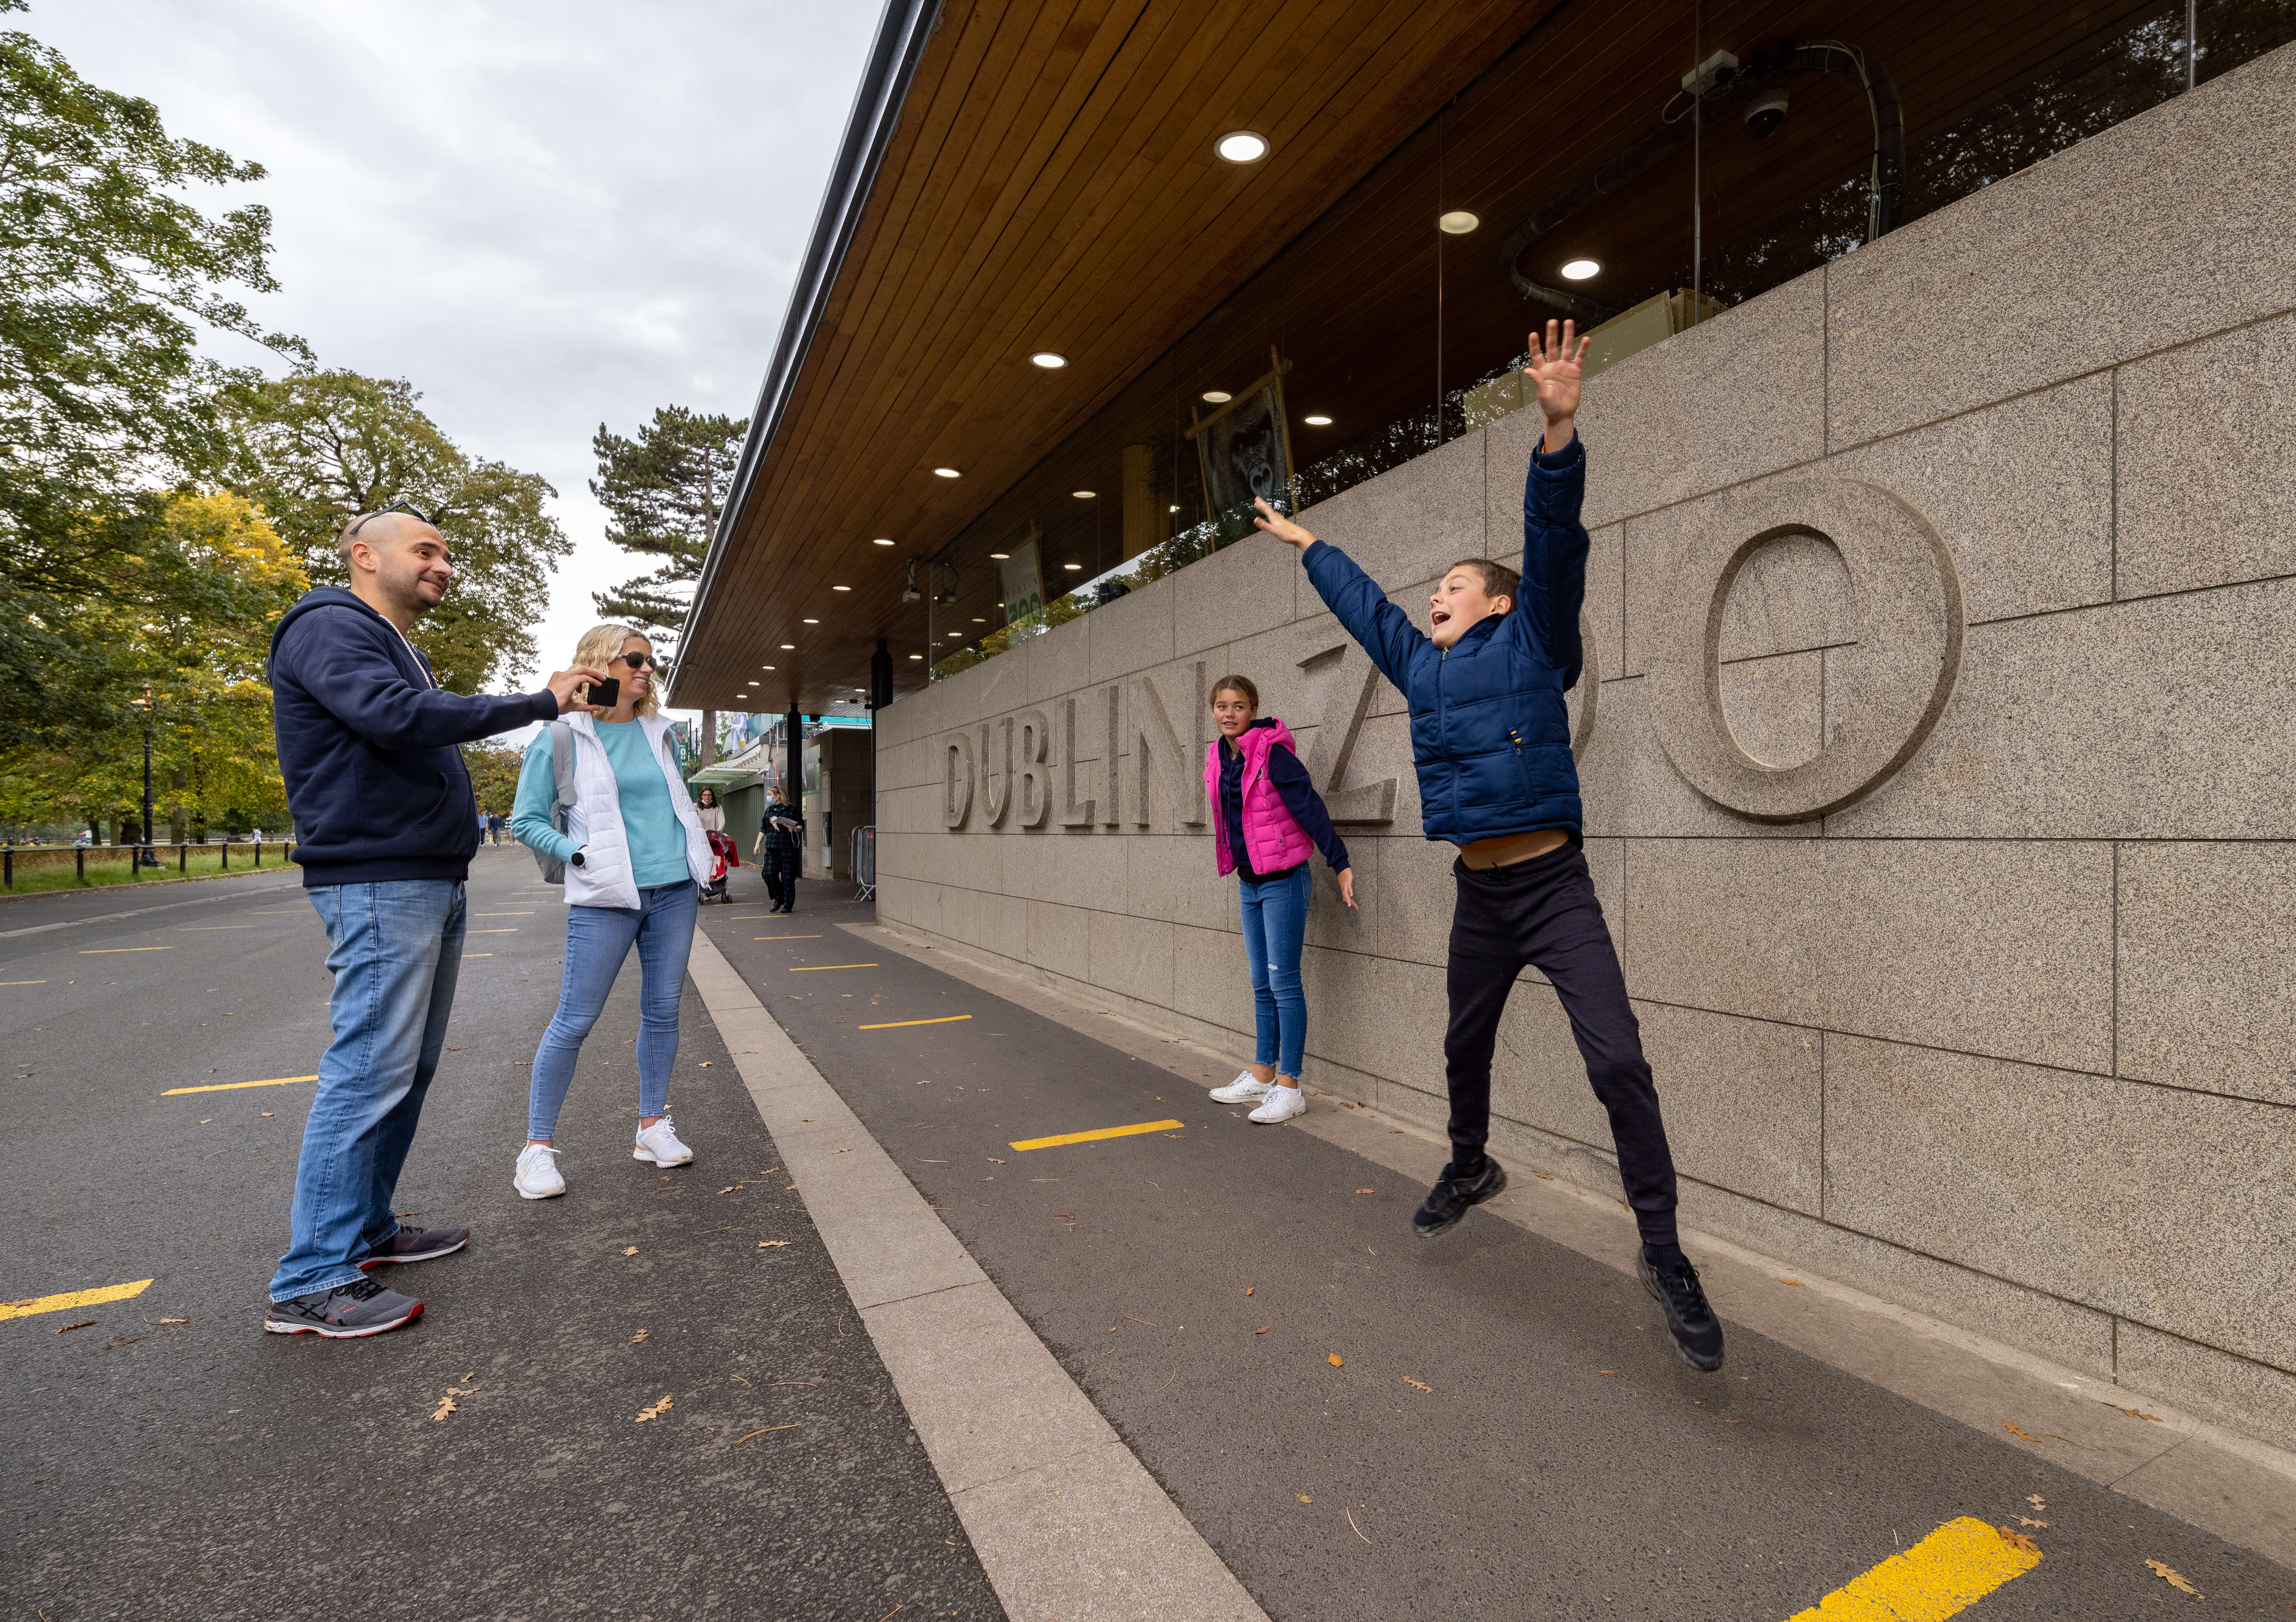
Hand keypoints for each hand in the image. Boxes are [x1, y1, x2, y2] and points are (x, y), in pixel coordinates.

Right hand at [547, 666, 612, 713]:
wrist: (547, 706)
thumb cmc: (555, 706)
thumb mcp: (572, 705)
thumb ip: (584, 705)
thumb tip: (595, 707)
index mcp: (560, 678)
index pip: (574, 674)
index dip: (585, 676)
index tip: (592, 681)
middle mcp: (562, 675)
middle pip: (581, 669)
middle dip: (592, 671)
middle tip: (601, 676)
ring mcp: (566, 676)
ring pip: (584, 670)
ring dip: (595, 673)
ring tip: (603, 678)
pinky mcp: (570, 680)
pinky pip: (585, 677)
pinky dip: (593, 680)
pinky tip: (598, 684)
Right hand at [1251, 498, 1317, 551]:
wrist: (1299, 536)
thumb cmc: (1288, 533)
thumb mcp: (1273, 530)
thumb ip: (1264, 525)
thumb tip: (1256, 519)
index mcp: (1275, 518)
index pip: (1266, 509)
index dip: (1261, 504)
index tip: (1257, 499)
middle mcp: (1278, 518)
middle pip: (1269, 510)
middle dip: (1263, 506)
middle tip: (1258, 502)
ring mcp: (1282, 521)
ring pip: (1273, 513)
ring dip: (1268, 510)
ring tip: (1265, 508)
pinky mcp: (1285, 525)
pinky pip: (1277, 518)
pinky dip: (1273, 516)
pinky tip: (1275, 518)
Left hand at [1336, 867, 1357, 909]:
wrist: (1341, 867)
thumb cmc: (1343, 875)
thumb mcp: (1344, 882)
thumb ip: (1345, 888)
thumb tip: (1347, 892)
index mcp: (1343, 889)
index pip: (1346, 898)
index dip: (1350, 903)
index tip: (1353, 908)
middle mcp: (1343, 888)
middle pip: (1347, 898)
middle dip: (1351, 903)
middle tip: (1355, 908)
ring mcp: (1345, 885)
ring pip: (1346, 894)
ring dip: (1349, 900)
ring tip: (1350, 905)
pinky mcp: (1348, 881)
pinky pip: (1349, 887)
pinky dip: (1350, 891)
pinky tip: (1352, 895)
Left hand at [1524, 318, 1590, 449]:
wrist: (1562, 413)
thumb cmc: (1549, 405)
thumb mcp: (1542, 393)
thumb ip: (1536, 381)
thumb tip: (1527, 370)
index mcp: (1542, 371)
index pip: (1537, 354)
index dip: (1535, 344)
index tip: (1533, 333)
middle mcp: (1553, 366)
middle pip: (1552, 347)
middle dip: (1552, 334)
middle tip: (1553, 321)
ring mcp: (1564, 368)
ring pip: (1566, 348)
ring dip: (1567, 336)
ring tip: (1569, 322)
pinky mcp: (1575, 372)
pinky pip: (1579, 358)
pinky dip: (1582, 349)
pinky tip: (1585, 339)